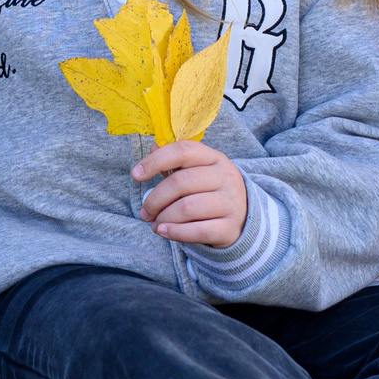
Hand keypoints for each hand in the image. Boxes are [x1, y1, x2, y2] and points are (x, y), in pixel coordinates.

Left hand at [132, 139, 248, 249]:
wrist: (243, 218)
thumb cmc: (210, 191)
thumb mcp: (197, 172)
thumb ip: (174, 162)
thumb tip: (153, 146)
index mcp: (214, 158)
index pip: (182, 151)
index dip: (155, 161)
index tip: (135, 175)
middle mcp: (225, 177)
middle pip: (180, 183)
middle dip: (155, 199)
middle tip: (144, 212)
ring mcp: (230, 202)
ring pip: (187, 208)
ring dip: (163, 218)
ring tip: (155, 223)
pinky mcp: (230, 227)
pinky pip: (197, 231)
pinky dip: (175, 232)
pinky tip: (163, 232)